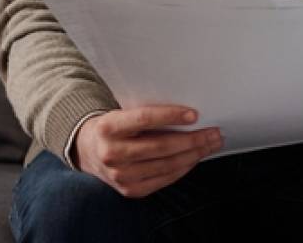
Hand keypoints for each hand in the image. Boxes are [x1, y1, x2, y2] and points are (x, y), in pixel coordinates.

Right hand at [71, 105, 222, 197]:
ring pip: (166, 165)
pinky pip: (163, 179)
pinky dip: (183, 169)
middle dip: (193, 139)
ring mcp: (119, 175)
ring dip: (194, 154)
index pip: (144, 119)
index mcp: (108, 127)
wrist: (88, 151)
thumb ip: (146, 114)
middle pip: (161, 146)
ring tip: (210, 144)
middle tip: (214, 132)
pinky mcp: (129, 190)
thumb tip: (188, 114)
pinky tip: (194, 159)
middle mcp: (111, 153)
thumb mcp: (121, 113)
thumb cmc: (114, 127)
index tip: (195, 114)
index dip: (171, 116)